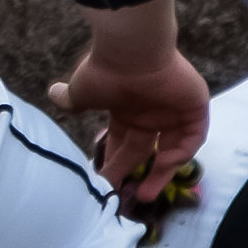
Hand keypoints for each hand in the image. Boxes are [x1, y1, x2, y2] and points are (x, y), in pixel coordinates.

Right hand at [47, 39, 210, 204]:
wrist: (131, 50)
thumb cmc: (105, 71)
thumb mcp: (82, 91)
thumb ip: (70, 99)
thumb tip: (53, 93)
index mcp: (126, 109)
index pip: (123, 142)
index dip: (115, 162)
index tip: (104, 183)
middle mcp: (150, 110)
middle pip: (145, 150)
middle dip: (133, 173)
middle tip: (122, 196)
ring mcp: (174, 108)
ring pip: (173, 147)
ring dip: (161, 172)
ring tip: (145, 194)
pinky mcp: (195, 104)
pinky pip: (194, 136)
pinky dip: (182, 152)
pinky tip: (164, 163)